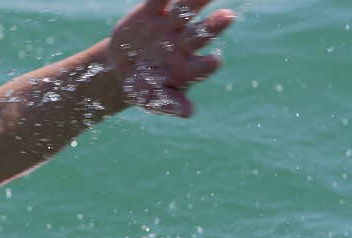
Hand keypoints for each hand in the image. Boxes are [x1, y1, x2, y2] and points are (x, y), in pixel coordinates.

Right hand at [107, 0, 234, 117]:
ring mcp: (169, 26)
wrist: (122, 69)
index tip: (215, 62)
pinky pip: (159, 0)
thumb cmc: (143, 88)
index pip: (200, 67)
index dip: (206, 65)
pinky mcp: (151, 12)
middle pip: (200, 34)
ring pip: (185, 10)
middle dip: (213, 26)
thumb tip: (188, 112)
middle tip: (228, 16)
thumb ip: (168, 104)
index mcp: (187, 69)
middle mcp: (183, 44)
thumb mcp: (151, 99)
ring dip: (197, 0)